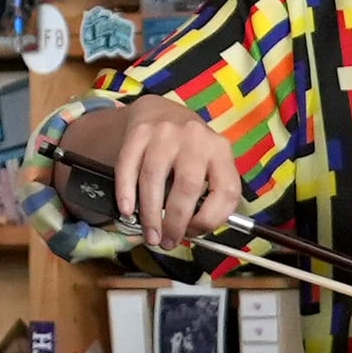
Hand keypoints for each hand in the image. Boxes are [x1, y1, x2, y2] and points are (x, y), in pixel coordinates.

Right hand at [105, 96, 241, 251]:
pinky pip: (128, 166)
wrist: (160, 111)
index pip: (225, 191)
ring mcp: (165, 132)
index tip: (194, 234)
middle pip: (187, 186)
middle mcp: (196, 138)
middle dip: (175, 222)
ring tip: (149, 233)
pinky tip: (127, 210)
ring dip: (149, 214)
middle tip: (166, 241)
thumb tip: (193, 232)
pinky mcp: (138, 132)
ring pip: (154, 178)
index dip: (210, 220)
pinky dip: (126, 192)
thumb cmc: (188, 149)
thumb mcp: (209, 165)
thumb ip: (210, 195)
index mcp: (221, 150)